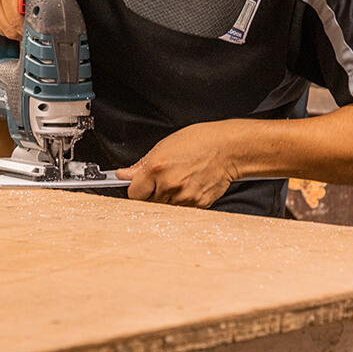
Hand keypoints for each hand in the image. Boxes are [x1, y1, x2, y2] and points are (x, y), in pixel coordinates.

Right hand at [0, 0, 65, 38]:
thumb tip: (65, 2)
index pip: (14, 21)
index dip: (27, 30)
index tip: (36, 31)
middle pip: (6, 27)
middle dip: (21, 32)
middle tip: (32, 29)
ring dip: (11, 29)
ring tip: (22, 22)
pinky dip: (2, 23)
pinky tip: (11, 17)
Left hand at [115, 122, 240, 208]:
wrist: (228, 148)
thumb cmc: (199, 142)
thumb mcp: (164, 146)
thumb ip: (141, 164)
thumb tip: (124, 174)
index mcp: (156, 168)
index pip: (133, 194)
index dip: (137, 189)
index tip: (142, 186)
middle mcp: (168, 185)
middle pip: (148, 203)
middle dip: (152, 194)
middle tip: (165, 180)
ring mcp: (184, 197)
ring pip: (165, 208)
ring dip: (168, 199)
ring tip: (180, 181)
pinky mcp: (197, 205)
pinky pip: (182, 210)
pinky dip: (184, 202)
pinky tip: (190, 186)